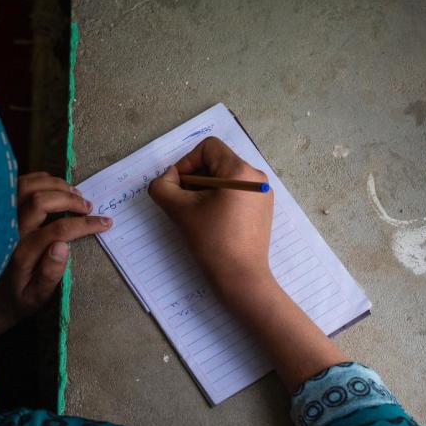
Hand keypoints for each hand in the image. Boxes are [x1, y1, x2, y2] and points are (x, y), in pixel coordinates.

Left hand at [0, 172, 111, 342]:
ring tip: (75, 194)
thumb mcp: (36, 297)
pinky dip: (39, 179)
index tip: (105, 223)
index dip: (84, 224)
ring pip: (26, 187)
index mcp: (23, 254)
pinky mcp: (0, 211)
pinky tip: (55, 187)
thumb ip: (49, 275)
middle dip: (69, 199)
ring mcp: (3, 218)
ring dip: (55, 185)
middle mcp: (10, 231)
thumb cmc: (20, 296)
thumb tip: (62, 246)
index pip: (57, 230)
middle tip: (88, 206)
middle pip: (39, 201)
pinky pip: (17, 184)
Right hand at [148, 138, 274, 294]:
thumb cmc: (213, 242)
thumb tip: (166, 180)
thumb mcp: (180, 211)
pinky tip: (211, 221)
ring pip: (225, 179)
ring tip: (196, 214)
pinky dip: (219, 200)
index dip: (186, 162)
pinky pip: (236, 193)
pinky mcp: (262, 209)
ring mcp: (262, 193)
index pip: (207, 148)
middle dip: (194, 179)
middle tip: (182, 202)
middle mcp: (256, 176)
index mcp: (240, 171)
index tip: (178, 187)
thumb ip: (163, 187)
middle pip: (216, 162)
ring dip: (204, 190)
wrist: (241, 277)